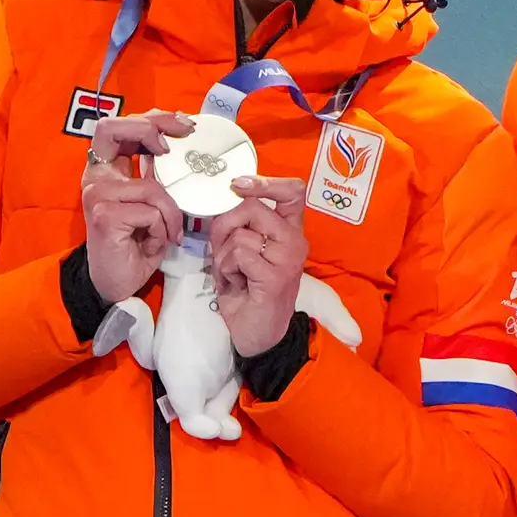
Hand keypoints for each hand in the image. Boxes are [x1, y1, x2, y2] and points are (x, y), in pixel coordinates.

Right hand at [81, 111, 193, 303]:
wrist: (116, 282)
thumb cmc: (136, 243)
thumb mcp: (150, 203)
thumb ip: (156, 175)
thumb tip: (182, 143)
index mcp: (106, 171)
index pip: (119, 126)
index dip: (152, 118)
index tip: (183, 126)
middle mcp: (96, 177)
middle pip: (113, 127)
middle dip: (154, 125)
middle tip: (184, 135)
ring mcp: (97, 195)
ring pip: (152, 186)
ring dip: (171, 212)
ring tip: (168, 231)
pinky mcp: (104, 215)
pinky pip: (151, 212)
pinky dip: (163, 228)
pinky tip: (154, 242)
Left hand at [209, 176, 308, 357]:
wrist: (257, 335)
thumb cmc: (248, 291)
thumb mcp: (244, 251)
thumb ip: (241, 225)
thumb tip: (224, 200)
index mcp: (290, 231)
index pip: (292, 191)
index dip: (264, 181)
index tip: (237, 184)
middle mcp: (296, 241)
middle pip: (253, 207)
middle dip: (224, 225)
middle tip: (220, 248)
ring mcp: (289, 258)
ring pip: (241, 234)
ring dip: (223, 256)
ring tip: (232, 274)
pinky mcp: (277, 277)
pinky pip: (239, 255)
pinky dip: (227, 270)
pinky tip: (235, 284)